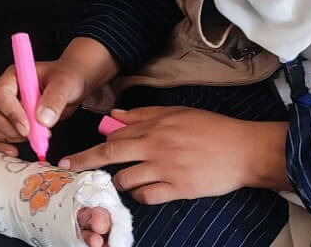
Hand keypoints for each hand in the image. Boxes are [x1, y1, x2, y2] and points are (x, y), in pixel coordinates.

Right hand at [0, 37, 117, 155]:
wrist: (72, 85)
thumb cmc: (67, 78)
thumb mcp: (65, 84)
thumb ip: (54, 99)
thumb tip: (42, 119)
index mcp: (14, 77)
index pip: (0, 94)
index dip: (11, 113)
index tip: (27, 128)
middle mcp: (6, 92)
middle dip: (16, 130)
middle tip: (40, 134)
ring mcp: (6, 108)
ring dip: (13, 138)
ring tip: (37, 137)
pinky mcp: (9, 122)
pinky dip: (3, 146)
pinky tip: (16, 150)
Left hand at [60, 106, 290, 203]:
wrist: (243, 150)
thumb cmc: (212, 128)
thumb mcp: (177, 112)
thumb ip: (144, 115)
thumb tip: (114, 115)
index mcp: (155, 126)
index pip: (115, 135)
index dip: (95, 144)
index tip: (78, 152)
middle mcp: (156, 147)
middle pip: (110, 154)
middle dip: (84, 161)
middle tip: (67, 167)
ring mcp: (166, 169)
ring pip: (126, 179)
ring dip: (119, 182)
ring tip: (124, 180)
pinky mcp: (178, 189)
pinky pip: (147, 196)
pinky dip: (140, 195)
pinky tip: (143, 191)